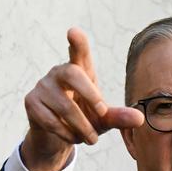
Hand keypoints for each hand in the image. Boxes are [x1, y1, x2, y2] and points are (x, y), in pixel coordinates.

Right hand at [21, 27, 143, 170]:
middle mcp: (59, 73)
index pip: (79, 53)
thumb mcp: (104, 119)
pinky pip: (51, 120)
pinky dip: (67, 134)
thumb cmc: (84, 120)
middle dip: (90, 94)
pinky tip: (73, 138)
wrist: (58, 137)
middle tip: (103, 112)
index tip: (73, 32)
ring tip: (91, 139)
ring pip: (65, 105)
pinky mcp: (31, 102)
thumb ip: (119, 117)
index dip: (78, 43)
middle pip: (72, 73)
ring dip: (82, 126)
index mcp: (80, 71)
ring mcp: (43, 86)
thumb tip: (140, 119)